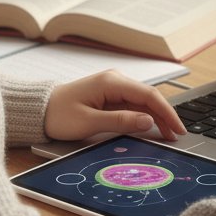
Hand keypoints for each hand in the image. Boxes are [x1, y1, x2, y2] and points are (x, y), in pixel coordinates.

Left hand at [44, 70, 186, 141]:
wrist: (38, 110)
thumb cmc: (58, 115)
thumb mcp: (89, 123)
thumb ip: (120, 121)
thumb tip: (147, 121)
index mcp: (111, 82)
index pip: (148, 95)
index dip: (166, 112)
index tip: (177, 128)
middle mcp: (115, 80)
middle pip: (149, 97)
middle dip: (165, 115)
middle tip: (177, 135)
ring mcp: (113, 86)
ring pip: (143, 101)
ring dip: (156, 116)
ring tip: (168, 133)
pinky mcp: (110, 95)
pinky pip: (133, 104)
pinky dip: (144, 116)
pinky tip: (152, 127)